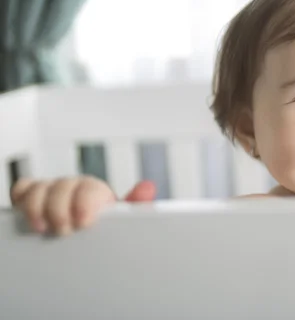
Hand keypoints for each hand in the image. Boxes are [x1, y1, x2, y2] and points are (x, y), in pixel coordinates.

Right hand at [10, 177, 155, 235]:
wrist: (90, 233)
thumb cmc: (106, 227)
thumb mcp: (123, 221)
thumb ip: (136, 206)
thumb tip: (147, 188)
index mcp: (96, 192)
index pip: (89, 189)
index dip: (84, 203)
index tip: (84, 221)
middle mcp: (74, 187)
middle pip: (62, 187)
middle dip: (60, 210)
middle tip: (65, 230)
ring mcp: (53, 190)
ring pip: (39, 188)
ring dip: (37, 208)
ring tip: (43, 228)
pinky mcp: (34, 196)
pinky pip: (23, 189)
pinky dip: (22, 200)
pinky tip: (31, 218)